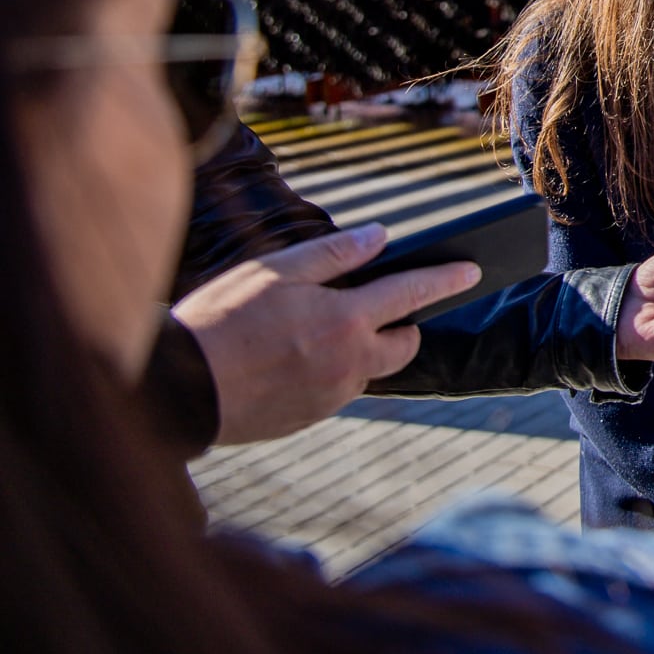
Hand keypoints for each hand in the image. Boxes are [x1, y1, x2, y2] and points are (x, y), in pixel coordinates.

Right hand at [173, 223, 480, 444]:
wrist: (180, 389)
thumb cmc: (222, 320)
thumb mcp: (276, 272)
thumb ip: (334, 254)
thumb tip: (381, 236)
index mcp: (345, 320)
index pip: (413, 292)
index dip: (446, 279)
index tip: (473, 271)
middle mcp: (350, 362)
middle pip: (405, 344)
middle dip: (404, 325)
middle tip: (376, 306)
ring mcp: (332, 395)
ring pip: (371, 370)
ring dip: (363, 350)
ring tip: (323, 330)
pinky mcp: (311, 417)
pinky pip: (340, 391)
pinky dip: (333, 372)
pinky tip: (297, 358)